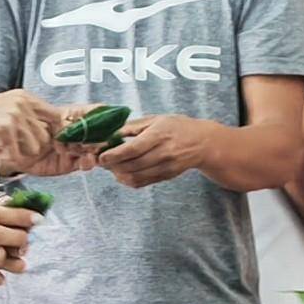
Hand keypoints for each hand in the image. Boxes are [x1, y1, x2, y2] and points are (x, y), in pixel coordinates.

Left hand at [90, 114, 214, 187]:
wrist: (202, 143)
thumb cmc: (177, 127)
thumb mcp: (155, 119)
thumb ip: (132, 126)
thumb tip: (110, 133)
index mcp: (159, 136)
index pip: (133, 149)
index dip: (115, 155)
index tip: (101, 156)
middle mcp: (163, 153)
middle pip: (132, 165)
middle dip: (112, 165)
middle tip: (101, 161)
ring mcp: (165, 167)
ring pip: (135, 177)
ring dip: (118, 174)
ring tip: (110, 166)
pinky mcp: (165, 177)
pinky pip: (142, 183)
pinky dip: (128, 180)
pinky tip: (122, 173)